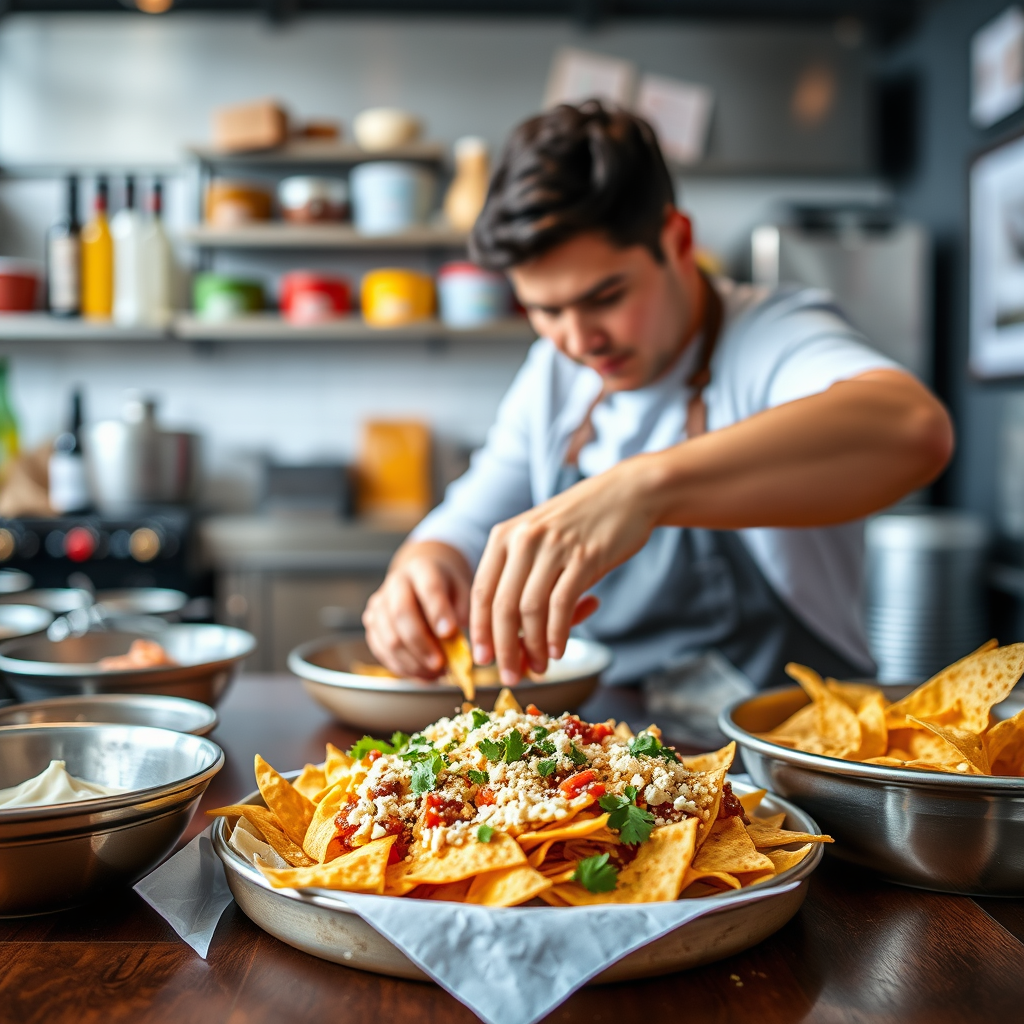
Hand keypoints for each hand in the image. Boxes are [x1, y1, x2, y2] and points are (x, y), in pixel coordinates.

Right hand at [363, 541, 471, 678]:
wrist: (421, 579)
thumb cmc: (447, 588)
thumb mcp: (463, 590)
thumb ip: (464, 614)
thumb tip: (464, 648)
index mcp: (422, 568)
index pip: (429, 588)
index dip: (438, 612)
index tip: (450, 633)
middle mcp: (396, 583)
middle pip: (401, 613)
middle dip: (422, 644)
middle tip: (441, 664)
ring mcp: (379, 604)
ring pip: (389, 637)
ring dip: (412, 661)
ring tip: (436, 674)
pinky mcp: (371, 624)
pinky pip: (381, 650)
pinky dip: (402, 667)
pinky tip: (422, 673)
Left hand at [470, 460, 659, 684]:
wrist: (626, 494)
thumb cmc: (581, 524)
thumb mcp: (540, 540)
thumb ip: (521, 577)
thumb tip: (511, 635)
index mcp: (504, 536)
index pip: (481, 592)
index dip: (480, 631)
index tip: (482, 658)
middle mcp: (523, 539)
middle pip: (502, 606)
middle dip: (503, 648)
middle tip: (510, 676)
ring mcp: (553, 548)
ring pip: (529, 610)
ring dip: (532, 647)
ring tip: (540, 667)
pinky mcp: (583, 557)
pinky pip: (561, 605)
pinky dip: (557, 634)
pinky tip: (558, 650)